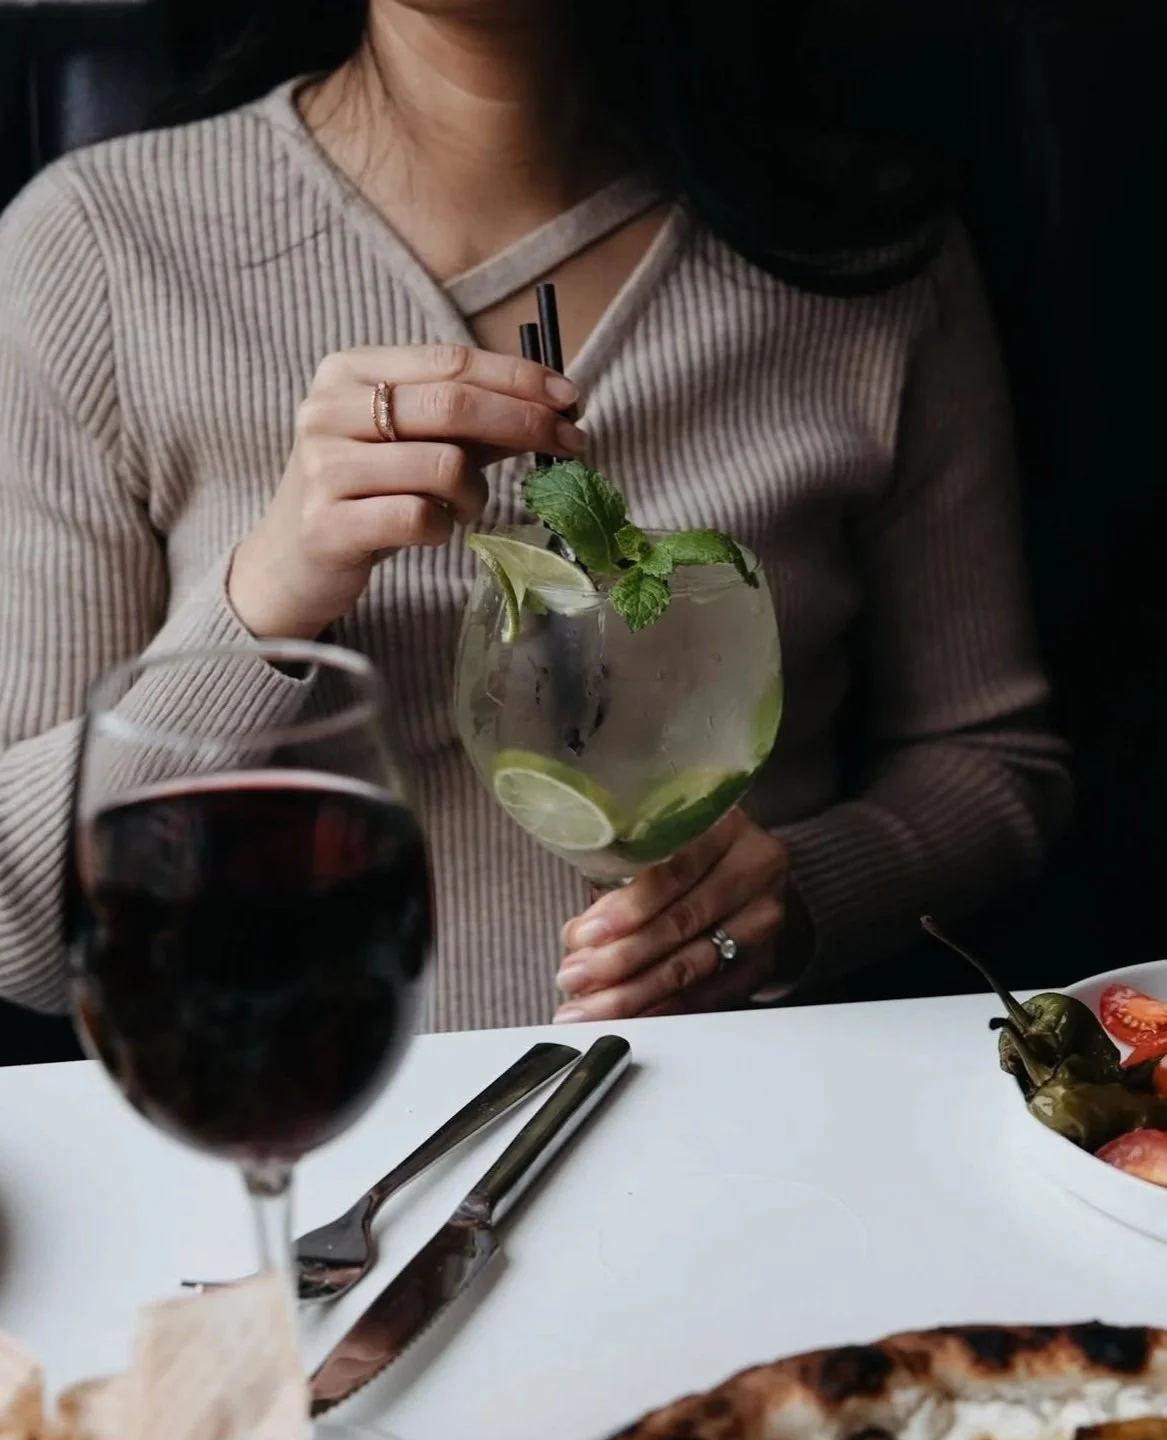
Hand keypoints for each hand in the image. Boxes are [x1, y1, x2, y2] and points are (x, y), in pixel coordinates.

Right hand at [229, 342, 583, 638]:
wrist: (290, 562)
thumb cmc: (363, 494)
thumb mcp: (412, 444)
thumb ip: (471, 423)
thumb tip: (552, 408)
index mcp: (350, 372)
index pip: (451, 361)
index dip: (519, 378)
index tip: (571, 399)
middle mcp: (329, 411)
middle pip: (452, 405)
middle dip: (525, 423)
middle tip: (571, 443)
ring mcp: (323, 468)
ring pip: (443, 466)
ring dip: (476, 492)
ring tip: (466, 506)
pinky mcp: (328, 526)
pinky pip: (421, 519)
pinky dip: (444, 528)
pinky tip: (433, 531)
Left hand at [553, 809, 810, 1021]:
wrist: (749, 875)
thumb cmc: (688, 855)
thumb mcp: (660, 848)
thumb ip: (620, 883)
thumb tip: (578, 938)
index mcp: (725, 827)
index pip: (674, 871)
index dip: (626, 907)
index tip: (583, 936)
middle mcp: (755, 869)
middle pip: (683, 922)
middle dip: (620, 958)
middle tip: (573, 978)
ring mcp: (764, 919)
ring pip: (692, 966)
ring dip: (633, 993)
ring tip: (588, 1007)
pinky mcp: (762, 963)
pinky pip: (706, 996)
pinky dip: (661, 1009)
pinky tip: (626, 1017)